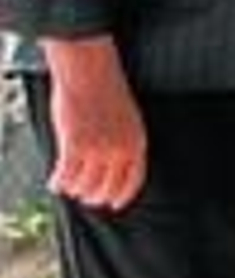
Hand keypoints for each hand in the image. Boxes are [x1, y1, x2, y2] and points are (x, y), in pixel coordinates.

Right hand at [41, 37, 147, 210]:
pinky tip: (54, 182)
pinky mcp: (75, 147)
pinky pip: (65, 177)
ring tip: (67, 184)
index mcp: (137, 142)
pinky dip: (58, 182)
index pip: (133, 180)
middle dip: (93, 196)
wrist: (90, 72)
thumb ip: (123, 142)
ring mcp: (98, 150)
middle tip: (83, 195)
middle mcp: (120, 150)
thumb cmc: (106, 91)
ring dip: (73, 189)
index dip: (122, 196)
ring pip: (83, 186)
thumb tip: (111, 167)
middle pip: (106, 189)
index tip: (114, 205)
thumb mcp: (127, 119)